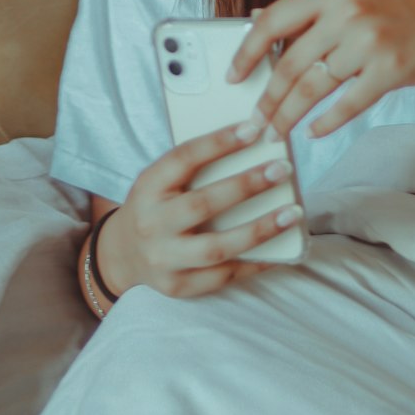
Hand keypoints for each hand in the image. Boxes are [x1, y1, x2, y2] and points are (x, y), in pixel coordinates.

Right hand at [99, 123, 303, 298]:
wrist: (121, 254)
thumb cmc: (154, 206)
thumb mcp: (160, 179)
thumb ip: (193, 167)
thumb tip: (250, 143)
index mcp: (148, 187)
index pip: (183, 159)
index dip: (219, 142)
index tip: (254, 128)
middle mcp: (152, 224)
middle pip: (202, 205)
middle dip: (246, 186)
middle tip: (282, 169)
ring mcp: (163, 259)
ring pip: (216, 248)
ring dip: (259, 230)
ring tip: (292, 213)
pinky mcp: (178, 286)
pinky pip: (223, 276)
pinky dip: (255, 263)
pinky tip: (281, 251)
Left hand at [227, 0, 414, 139]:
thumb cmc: (408, 12)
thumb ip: (312, 10)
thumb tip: (258, 17)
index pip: (274, 20)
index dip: (247, 51)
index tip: (233, 76)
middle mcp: (349, 11)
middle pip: (290, 64)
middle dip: (267, 100)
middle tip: (252, 123)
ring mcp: (370, 41)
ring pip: (313, 88)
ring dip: (289, 117)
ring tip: (275, 134)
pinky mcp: (391, 70)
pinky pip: (347, 104)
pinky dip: (326, 123)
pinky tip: (313, 132)